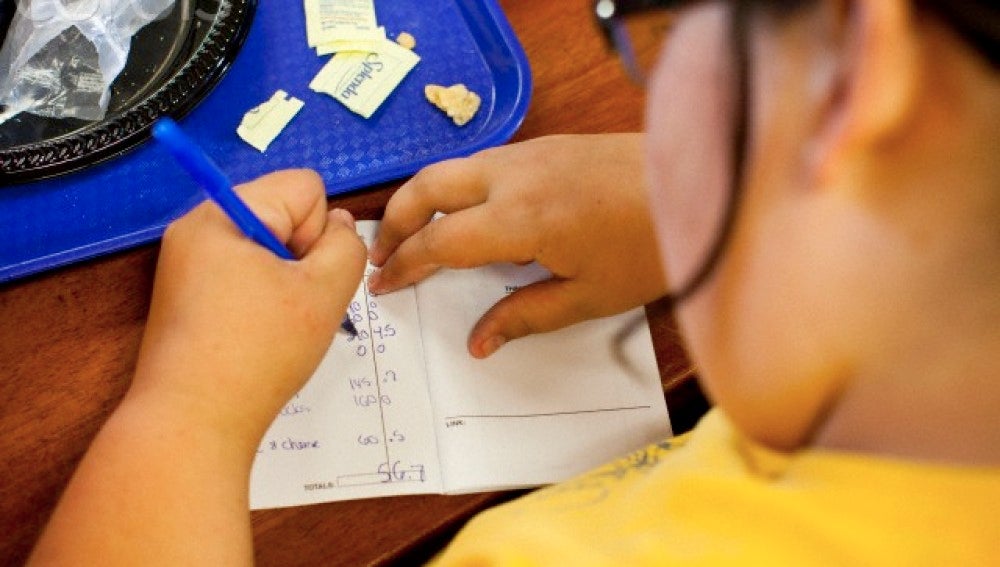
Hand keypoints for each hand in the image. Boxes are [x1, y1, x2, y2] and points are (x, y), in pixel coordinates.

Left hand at [129, 170, 366, 449]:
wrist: (192, 423)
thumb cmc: (259, 352)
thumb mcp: (324, 292)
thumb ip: (347, 246)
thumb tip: (338, 226)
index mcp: (224, 213)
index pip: (305, 188)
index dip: (320, 234)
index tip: (303, 280)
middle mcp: (198, 228)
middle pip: (283, 215)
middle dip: (301, 257)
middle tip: (292, 307)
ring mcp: (186, 264)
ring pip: (266, 250)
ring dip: (284, 282)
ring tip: (274, 327)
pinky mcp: (185, 297)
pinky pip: (242, 276)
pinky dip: (260, 301)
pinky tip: (256, 337)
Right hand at [369, 134, 666, 357]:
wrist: (702, 182)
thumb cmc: (651, 246)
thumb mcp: (589, 296)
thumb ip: (524, 316)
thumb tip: (477, 344)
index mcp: (519, 219)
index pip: (440, 241)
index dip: (405, 265)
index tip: (384, 284)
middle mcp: (513, 176)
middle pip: (428, 187)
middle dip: (395, 220)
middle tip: (382, 254)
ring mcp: (528, 153)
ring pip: (452, 168)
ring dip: (423, 198)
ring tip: (414, 234)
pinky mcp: (546, 144)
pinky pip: (481, 162)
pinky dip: (455, 186)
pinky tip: (465, 212)